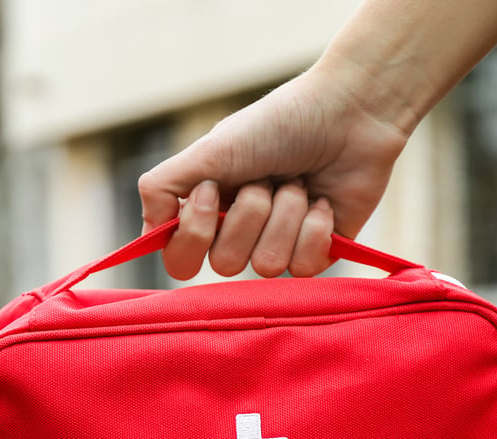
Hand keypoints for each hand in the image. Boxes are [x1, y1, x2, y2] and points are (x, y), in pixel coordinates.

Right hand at [138, 64, 410, 279]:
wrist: (349, 113)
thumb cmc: (279, 124)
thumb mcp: (209, 150)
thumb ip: (161, 189)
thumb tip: (147, 236)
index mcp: (208, 209)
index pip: (180, 260)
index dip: (195, 233)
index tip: (211, 190)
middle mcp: (240, 233)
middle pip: (224, 263)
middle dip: (250, 214)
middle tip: (267, 178)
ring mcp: (279, 245)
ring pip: (266, 266)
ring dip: (285, 215)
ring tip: (299, 183)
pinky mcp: (317, 253)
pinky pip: (302, 267)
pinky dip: (314, 227)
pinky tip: (323, 200)